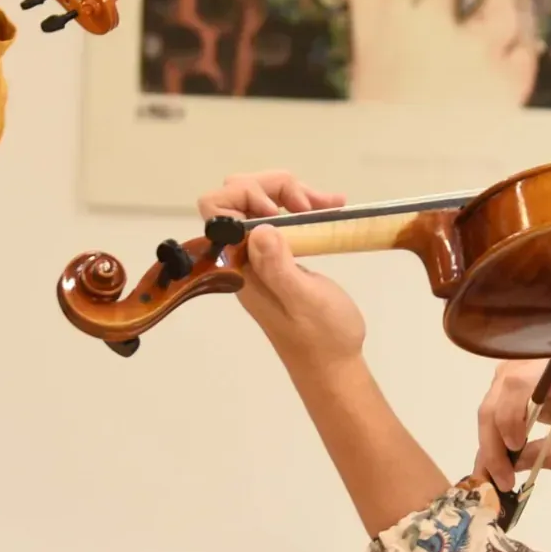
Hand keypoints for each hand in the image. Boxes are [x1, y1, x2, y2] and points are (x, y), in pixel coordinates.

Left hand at [197, 171, 358, 370]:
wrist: (334, 364)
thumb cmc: (322, 337)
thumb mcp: (304, 300)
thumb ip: (278, 266)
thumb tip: (258, 228)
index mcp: (238, 264)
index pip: (216, 209)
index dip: (245, 195)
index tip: (283, 210)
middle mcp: (243, 254)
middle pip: (239, 195)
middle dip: (274, 187)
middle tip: (310, 206)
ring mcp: (261, 253)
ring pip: (262, 199)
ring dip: (293, 192)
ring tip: (327, 205)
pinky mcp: (280, 253)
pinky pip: (282, 214)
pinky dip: (305, 203)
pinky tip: (332, 207)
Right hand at [474, 357, 550, 490]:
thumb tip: (519, 464)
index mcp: (547, 364)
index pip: (516, 386)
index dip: (510, 418)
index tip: (517, 448)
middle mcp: (519, 365)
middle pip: (493, 405)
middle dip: (493, 447)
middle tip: (504, 482)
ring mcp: (507, 377)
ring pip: (488, 416)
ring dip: (489, 450)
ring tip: (498, 482)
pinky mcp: (504, 392)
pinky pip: (492, 419)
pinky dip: (491, 446)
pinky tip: (491, 470)